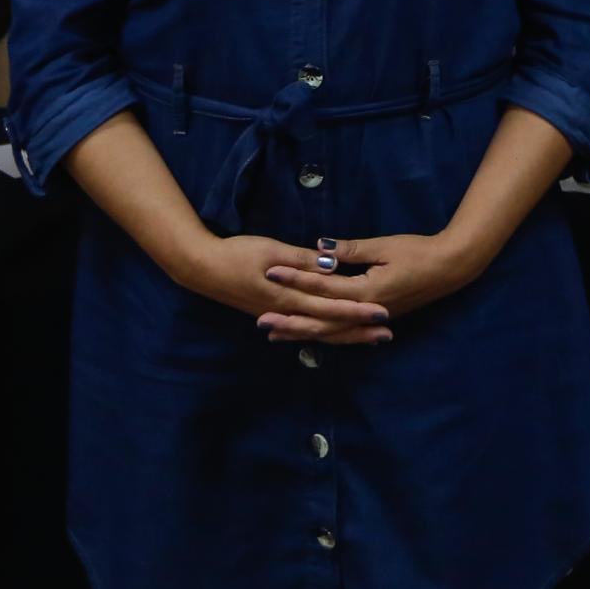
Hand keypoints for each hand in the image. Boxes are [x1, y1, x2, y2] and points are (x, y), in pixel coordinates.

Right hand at [166, 233, 392, 346]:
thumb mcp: (270, 250)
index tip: (382, 312)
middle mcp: (286, 313)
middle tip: (387, 333)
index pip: (330, 307)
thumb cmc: (236, 254)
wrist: (202, 269)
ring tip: (371, 338)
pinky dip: (325, 333)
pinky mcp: (275, 315)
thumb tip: (330, 266)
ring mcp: (280, 317)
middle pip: (329, 326)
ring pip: (319, 332)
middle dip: (359, 330)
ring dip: (346, 335)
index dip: (357, 310)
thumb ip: (301, 260)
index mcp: (287, 297)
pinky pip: (306, 329)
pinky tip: (337, 335)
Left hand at [262, 231, 492, 338]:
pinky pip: (345, 332)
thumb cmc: (419, 252)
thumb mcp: (384, 247)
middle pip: (320, 320)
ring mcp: (371, 318)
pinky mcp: (376, 318)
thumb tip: (319, 249)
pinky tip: (310, 335)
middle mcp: (365, 311)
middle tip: (261, 321)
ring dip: (303, 332)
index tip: (270, 272)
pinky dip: (324, 334)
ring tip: (276, 334)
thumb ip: (350, 250)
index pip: (322, 286)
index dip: (295, 279)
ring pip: (331, 331)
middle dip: (290, 320)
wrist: (450, 268)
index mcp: (365, 292)